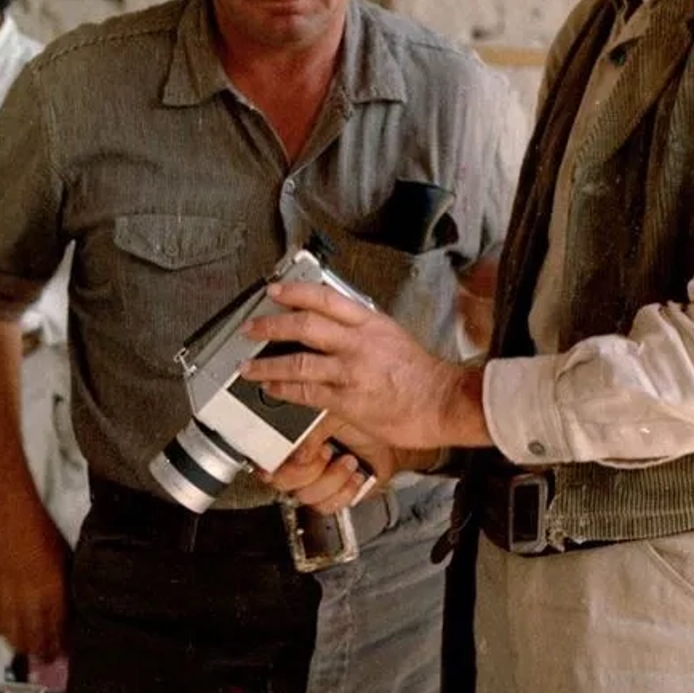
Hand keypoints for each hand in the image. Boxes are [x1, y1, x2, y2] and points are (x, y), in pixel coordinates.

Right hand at [0, 498, 71, 665]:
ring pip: (12, 638)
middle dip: (44, 653)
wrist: (6, 509)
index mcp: (51, 592)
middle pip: (35, 642)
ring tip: (30, 649)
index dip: (64, 646)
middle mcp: (27, 600)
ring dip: (22, 647)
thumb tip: (72, 605)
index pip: (59, 632)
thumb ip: (67, 586)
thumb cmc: (38, 526)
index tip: (68, 651)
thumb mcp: (65, 557)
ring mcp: (5, 598)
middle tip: (51, 657)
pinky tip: (6, 630)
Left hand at [246, 282, 489, 452]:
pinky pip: (307, 393)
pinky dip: (284, 390)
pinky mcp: (348, 400)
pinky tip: (272, 389)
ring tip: (248, 367)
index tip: (274, 290)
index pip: (324, 298)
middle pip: (304, 325)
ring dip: (267, 365)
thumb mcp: (391, 336)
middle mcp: (357, 343)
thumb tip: (331, 328)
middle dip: (271, 325)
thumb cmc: (422, 374)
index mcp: (369, 322)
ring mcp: (351, 372)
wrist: (444, 402)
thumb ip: (360, 330)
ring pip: (298, 362)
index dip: (294, 291)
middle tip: (250, 327)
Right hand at [262, 423, 392, 511]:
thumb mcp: (332, 415)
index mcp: (287, 437)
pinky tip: (354, 476)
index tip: (293, 455)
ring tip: (348, 460)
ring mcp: (311, 481)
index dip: (272, 459)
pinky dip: (344, 491)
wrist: (390, 443)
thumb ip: (309, 430)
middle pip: (280, 480)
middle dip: (308, 468)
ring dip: (332, 477)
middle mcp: (294, 462)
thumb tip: (297, 452)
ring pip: (304, 495)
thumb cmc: (361, 423)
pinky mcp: (329, 497)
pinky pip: (324, 506)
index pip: (262, 455)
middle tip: (327, 450)